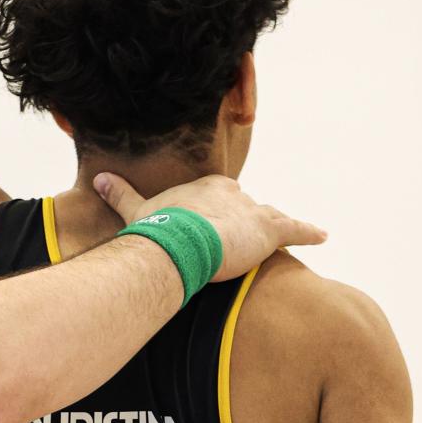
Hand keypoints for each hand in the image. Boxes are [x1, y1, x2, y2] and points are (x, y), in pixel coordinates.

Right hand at [94, 172, 325, 281]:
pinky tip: (323, 236)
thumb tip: (98, 179)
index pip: (219, 196)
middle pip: (245, 206)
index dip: (217, 212)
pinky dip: (309, 232)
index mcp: (205, 187)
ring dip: (277, 225)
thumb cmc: (158, 229)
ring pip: (270, 216)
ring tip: (284, 234)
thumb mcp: (137, 210)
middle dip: (245, 219)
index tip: (213, 223)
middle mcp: (233, 193)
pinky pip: (295, 230)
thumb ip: (120, 194)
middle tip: (242, 235)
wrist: (178, 243)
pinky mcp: (270, 231)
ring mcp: (253, 211)